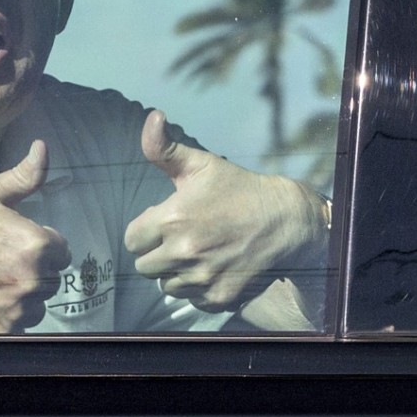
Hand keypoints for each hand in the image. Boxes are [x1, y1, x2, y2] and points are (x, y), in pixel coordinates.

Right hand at [0, 140, 71, 333]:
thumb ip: (23, 176)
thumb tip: (42, 148)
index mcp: (35, 243)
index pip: (61, 250)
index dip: (39, 246)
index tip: (14, 246)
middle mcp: (34, 278)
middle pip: (53, 278)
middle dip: (33, 272)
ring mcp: (20, 308)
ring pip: (39, 304)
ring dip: (24, 297)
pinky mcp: (6, 331)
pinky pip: (23, 325)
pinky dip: (9, 318)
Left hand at [124, 110, 327, 314]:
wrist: (285, 219)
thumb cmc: (238, 188)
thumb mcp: (200, 163)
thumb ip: (164, 147)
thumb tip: (152, 116)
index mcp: (172, 219)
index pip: (132, 240)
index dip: (144, 231)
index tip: (163, 222)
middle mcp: (184, 252)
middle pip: (144, 266)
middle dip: (156, 253)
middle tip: (179, 238)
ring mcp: (202, 277)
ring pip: (166, 285)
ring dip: (175, 272)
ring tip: (197, 252)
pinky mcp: (219, 297)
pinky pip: (191, 299)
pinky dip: (197, 288)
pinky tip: (213, 266)